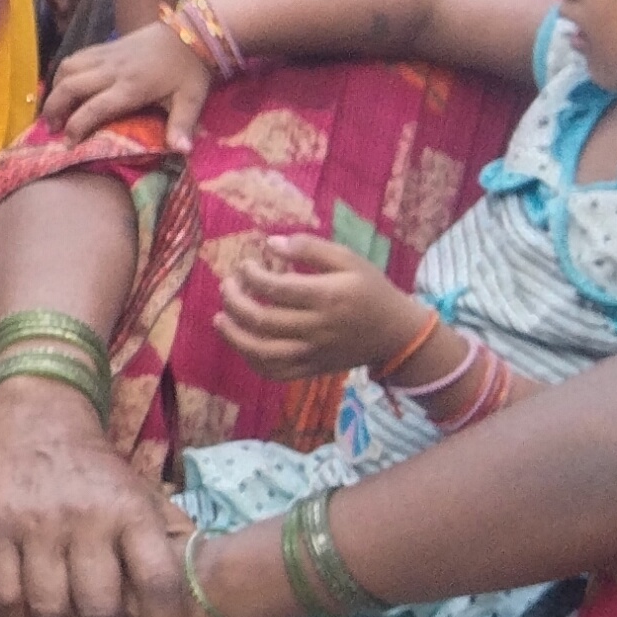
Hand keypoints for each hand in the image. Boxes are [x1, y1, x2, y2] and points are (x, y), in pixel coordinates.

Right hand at [0, 388, 196, 616]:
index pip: (159, 586)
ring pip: (51, 612)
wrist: (38, 421)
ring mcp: (39, 526)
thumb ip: (169, 545)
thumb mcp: (147, 497)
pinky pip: (5, 598)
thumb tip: (204, 604)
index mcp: (134, 513)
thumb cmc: (100, 473)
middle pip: (101, 611)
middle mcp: (88, 520)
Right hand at [38, 21, 215, 146]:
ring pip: (66, 69)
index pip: (94, 108)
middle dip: (54, 109)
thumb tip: (181, 151)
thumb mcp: (192, 99)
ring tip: (54, 108)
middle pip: (70, 87)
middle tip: (51, 128)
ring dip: (55, 89)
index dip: (76, 127)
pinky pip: (74, 58)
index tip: (68, 145)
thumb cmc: (189, 70)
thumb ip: (182, 125)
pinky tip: (65, 86)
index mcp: (131, 87)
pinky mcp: (104, 47)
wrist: (190, 32)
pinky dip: (63, 73)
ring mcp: (105, 56)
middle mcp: (111, 70)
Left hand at [216, 235, 420, 381]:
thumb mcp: (349, 259)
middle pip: (262, 319)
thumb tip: (270, 244)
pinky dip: (251, 360)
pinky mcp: (312, 369)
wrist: (397, 334)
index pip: (275, 288)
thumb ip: (310, 248)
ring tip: (220, 318)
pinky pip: (275, 373)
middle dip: (235, 301)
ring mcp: (313, 353)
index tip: (245, 264)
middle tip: (227, 285)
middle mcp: (317, 328)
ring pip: (263, 352)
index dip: (251, 274)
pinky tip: (241, 342)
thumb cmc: (370, 290)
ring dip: (234, 336)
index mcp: (327, 297)